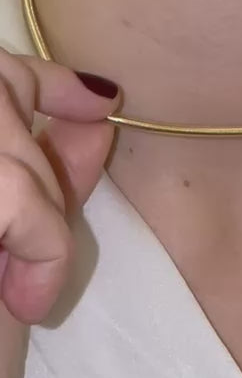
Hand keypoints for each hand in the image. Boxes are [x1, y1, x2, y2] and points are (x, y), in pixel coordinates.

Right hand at [0, 48, 119, 377]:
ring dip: (37, 209)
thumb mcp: (20, 243)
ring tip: (24, 284)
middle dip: (39, 163)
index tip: (96, 103)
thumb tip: (96, 106)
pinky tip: (26, 302)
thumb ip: (47, 169)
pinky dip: (39, 243)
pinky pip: (6, 193)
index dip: (38, 76)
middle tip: (42, 236)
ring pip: (4, 143)